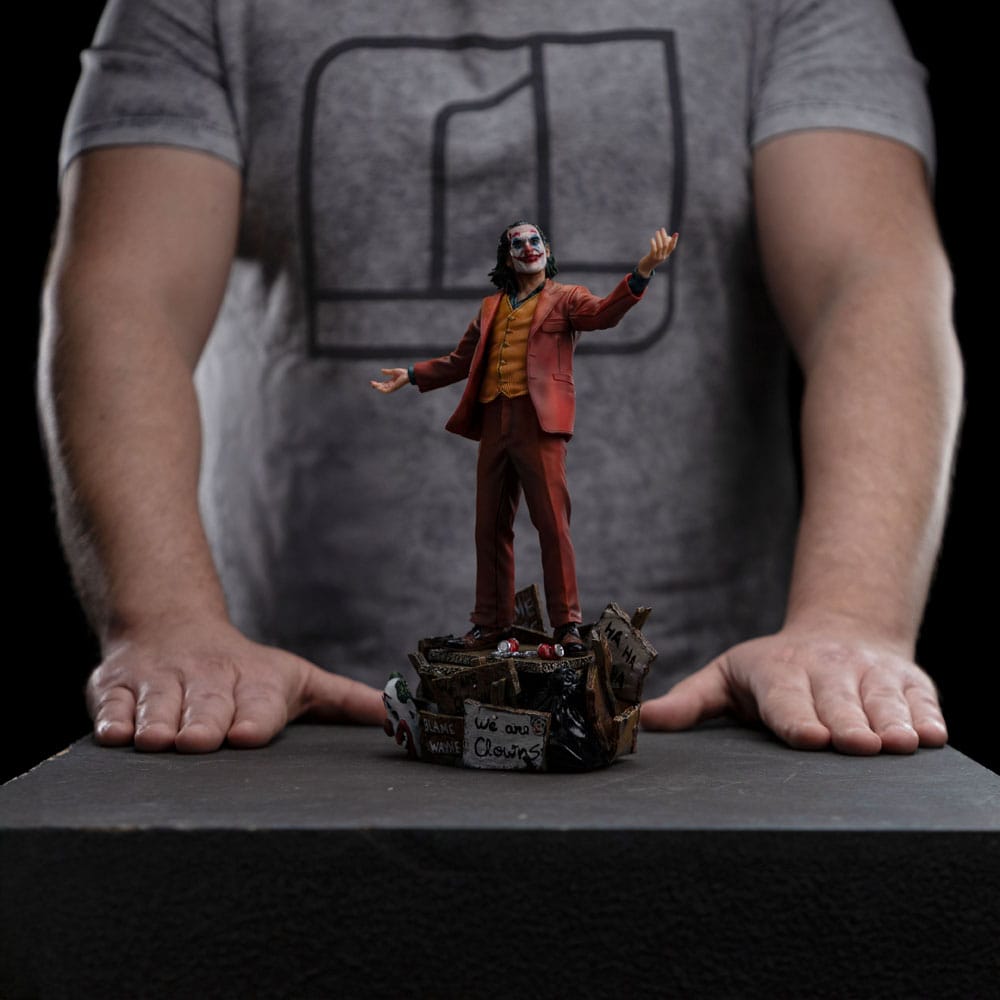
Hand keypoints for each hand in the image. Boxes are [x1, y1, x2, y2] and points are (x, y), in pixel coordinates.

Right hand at [86, 618, 384, 751]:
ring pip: (159, 706)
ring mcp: (162, 684)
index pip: (259, 702)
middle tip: (199, 741)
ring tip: (156, 739)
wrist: (175, 627)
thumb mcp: (302, 680)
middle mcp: (209, 681)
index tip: (249, 734)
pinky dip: (112, 718)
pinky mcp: (118, 688)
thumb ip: (348, 701)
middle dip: (203, 723)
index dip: (254, 718)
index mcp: (257, 683)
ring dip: (157, 722)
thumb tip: (402, 714)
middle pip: (207, 706)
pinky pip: (112, 705)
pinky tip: (115, 734)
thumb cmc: (247, 670)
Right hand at [369, 368, 409, 392]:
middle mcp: (391, 385)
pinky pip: (386, 390)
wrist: (408, 374)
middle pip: (382, 387)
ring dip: (378, 387)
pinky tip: (378, 387)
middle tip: (371, 383)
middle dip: (376, 386)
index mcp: (391, 382)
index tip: (372, 382)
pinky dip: (382, 389)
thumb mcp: (393, 371)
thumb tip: (381, 371)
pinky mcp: (394, 388)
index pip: (383, 384)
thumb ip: (387, 372)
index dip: (377, 384)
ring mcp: (392, 387)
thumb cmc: (403, 373)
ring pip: (383, 389)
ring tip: (373, 384)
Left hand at [636, 228, 678, 278]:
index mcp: (666, 254)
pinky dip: (653, 244)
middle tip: (662, 229)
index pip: (672, 247)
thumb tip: (667, 236)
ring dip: (659, 238)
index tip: (676, 234)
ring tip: (657, 232)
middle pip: (666, 245)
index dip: (674, 240)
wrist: (646, 268)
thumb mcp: (659, 252)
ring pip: (660, 246)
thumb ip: (663, 245)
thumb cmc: (652, 258)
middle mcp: (663, 256)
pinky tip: (652, 239)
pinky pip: (654, 250)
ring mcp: (658, 257)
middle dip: (664, 236)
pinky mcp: (652, 258)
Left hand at [640, 624, 946, 753]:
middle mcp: (827, 670)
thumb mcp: (726, 677)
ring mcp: (871, 674)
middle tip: (858, 746)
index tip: (811, 738)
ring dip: (892, 721)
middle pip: (839, 704)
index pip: (787, 699)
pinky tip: (930, 735)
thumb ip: (690, 702)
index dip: (798, 719)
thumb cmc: (773, 670)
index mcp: (779, 672)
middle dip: (849, 724)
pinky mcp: (910, 681)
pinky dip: (928, 716)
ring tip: (897, 743)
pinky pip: (922, 700)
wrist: (838, 632)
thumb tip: (642, 722)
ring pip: (883, 701)